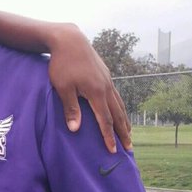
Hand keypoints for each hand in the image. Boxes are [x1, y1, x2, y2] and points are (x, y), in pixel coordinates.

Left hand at [47, 26, 132, 152]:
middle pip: (118, 115)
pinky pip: (116, 96)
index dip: (109, 137)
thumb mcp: (63, 88)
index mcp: (96, 93)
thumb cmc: (62, 64)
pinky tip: (119, 111)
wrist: (69, 40)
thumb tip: (76, 130)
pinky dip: (120, 108)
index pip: (105, 120)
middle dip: (123, 133)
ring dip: (124, 121)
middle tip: (129, 148)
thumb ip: (70, 109)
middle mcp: (106, 87)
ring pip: (119, 104)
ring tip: (129, 134)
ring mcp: (107, 80)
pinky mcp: (105, 75)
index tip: (113, 150)